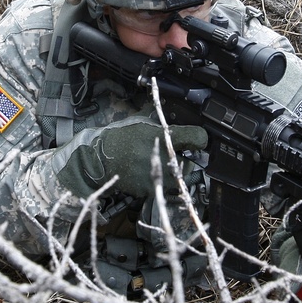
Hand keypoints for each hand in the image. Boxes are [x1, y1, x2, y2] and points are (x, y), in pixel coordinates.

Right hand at [57, 117, 207, 199]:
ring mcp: (158, 174)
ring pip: (179, 178)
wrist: (100, 157)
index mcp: (164, 135)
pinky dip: (162, 183)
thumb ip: (161, 120)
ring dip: (175, 173)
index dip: (201, 139)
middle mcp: (164, 155)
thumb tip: (176, 113)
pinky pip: (164, 188)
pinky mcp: (150, 188)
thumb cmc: (121, 137)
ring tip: (164, 166)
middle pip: (191, 162)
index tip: (200, 140)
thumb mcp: (142, 122)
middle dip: (186, 159)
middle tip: (177, 155)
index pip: (197, 137)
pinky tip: (152, 174)